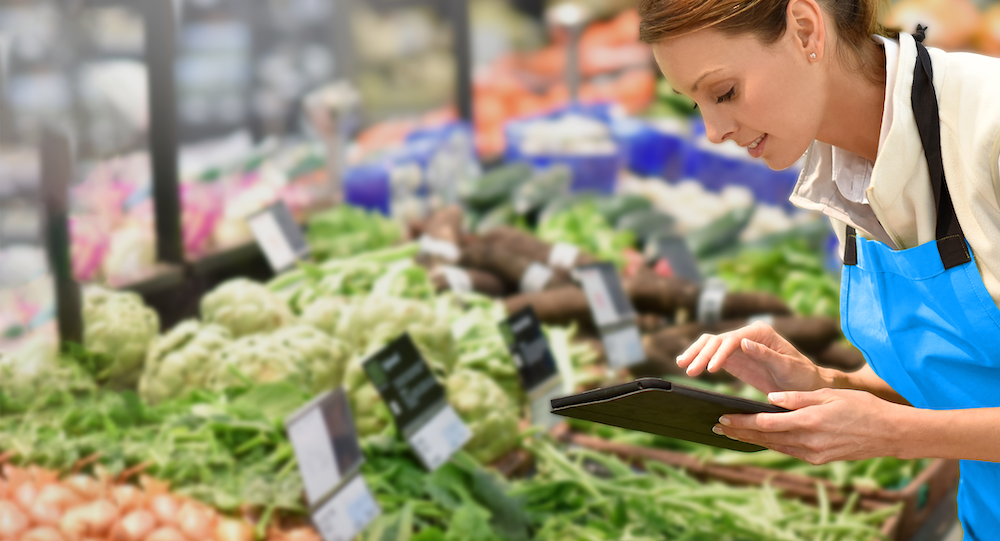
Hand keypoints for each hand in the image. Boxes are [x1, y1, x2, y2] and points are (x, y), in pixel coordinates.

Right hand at [676, 321, 830, 393]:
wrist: (806, 386)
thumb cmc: (802, 376)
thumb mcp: (787, 367)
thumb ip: (765, 355)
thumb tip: (743, 342)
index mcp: (760, 333)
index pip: (733, 339)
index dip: (719, 352)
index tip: (711, 369)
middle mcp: (747, 336)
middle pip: (716, 339)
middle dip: (701, 353)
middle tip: (688, 369)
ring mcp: (739, 346)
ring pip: (710, 344)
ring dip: (695, 353)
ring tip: (682, 365)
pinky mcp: (734, 359)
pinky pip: (711, 355)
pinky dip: (699, 359)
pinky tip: (687, 365)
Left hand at [713, 388, 905, 463]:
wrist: (889, 433)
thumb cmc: (861, 407)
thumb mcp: (828, 394)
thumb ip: (797, 397)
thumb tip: (769, 399)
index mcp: (808, 422)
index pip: (765, 423)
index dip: (742, 421)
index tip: (723, 416)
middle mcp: (808, 442)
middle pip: (765, 437)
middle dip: (739, 432)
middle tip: (717, 426)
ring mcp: (814, 454)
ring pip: (775, 446)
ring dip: (752, 440)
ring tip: (732, 433)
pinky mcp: (819, 460)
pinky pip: (789, 451)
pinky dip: (772, 444)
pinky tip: (760, 438)